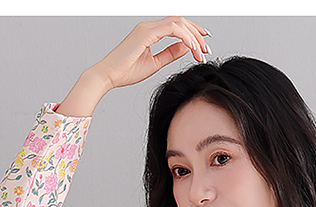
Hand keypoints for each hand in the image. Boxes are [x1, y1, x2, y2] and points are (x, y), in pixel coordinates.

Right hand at [57, 16, 209, 116]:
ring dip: (193, 36)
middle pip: (180, 21)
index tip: (203, 45)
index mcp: (150, 33)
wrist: (109, 75)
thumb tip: (186, 48)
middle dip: (196, 33)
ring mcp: (147, 28)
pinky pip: (172, 29)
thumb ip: (170, 54)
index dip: (192, 33)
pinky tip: (192, 48)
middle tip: (206, 49)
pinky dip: (184, 37)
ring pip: (178, 23)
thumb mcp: (155, 63)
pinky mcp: (146, 33)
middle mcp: (149, 27)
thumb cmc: (126, 71)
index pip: (176, 26)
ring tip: (201, 51)